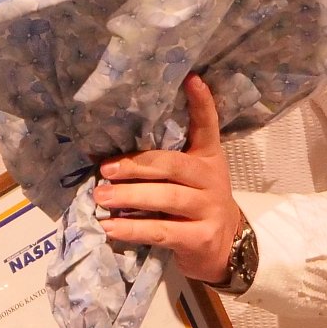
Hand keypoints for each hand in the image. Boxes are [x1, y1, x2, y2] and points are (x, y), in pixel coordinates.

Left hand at [94, 75, 241, 282]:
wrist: (226, 248)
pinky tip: (110, 227)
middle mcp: (211, 179)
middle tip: (105, 169)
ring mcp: (209, 209)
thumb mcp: (190, 179)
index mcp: (208, 158)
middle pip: (172, 165)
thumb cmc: (196, 205)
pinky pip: (161, 231)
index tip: (190, 79)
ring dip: (130, 197)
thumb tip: (111, 155)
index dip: (202, 103)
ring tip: (100, 197)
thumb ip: (165, 163)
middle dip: (136, 166)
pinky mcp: (200, 237)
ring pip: (166, 198)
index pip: (208, 126)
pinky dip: (133, 229)